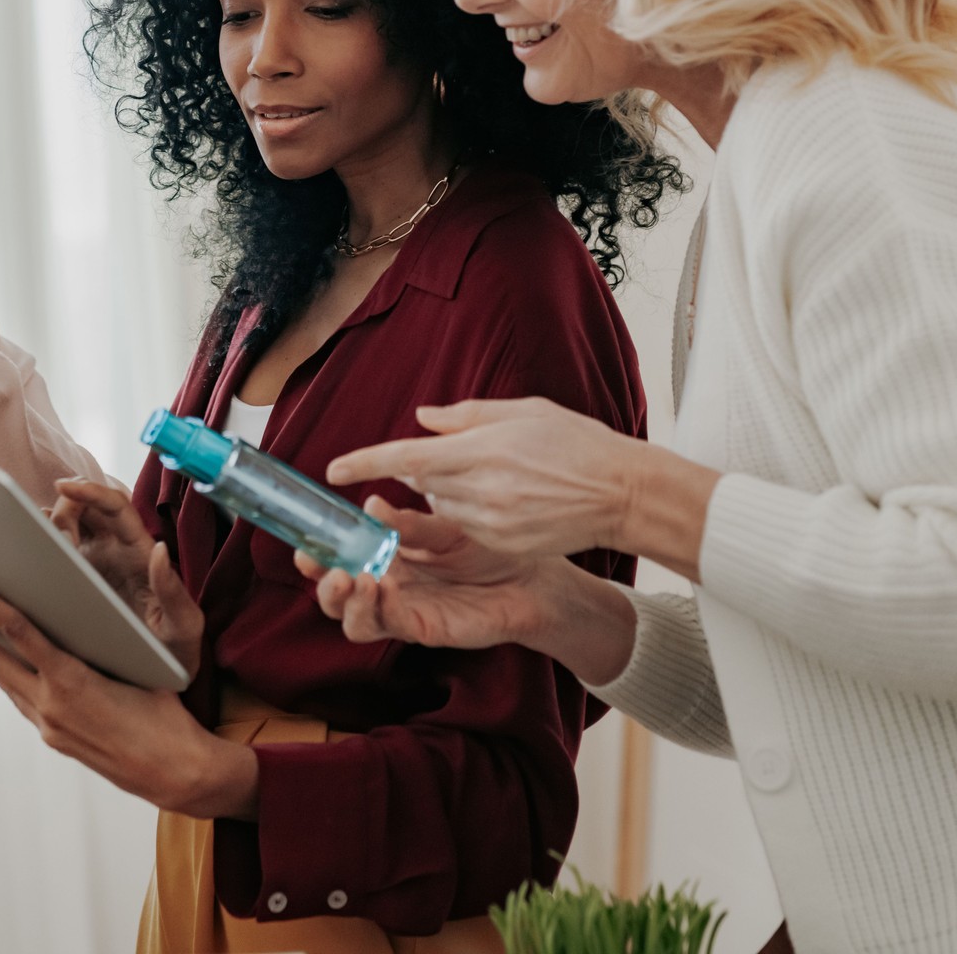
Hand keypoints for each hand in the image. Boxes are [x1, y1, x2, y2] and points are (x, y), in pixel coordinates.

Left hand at [0, 571, 257, 819]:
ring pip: (4, 681)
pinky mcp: (54, 739)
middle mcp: (51, 704)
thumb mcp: (140, 665)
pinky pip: (21, 701)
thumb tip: (90, 600)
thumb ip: (108, 635)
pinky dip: (4, 678)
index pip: (19, 630)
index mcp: (72, 679)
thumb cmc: (166, 714)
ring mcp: (49, 726)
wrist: (174, 772)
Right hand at [49, 479, 201, 676]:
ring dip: (47, 526)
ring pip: (67, 525)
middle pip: (86, 507)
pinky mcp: (75, 581)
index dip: (90, 490)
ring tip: (36, 549)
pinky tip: (21, 556)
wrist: (158, 682)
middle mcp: (115, 551)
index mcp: (139, 552)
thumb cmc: (174, 653)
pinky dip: (37, 544)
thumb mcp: (183, 627)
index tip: (63, 486)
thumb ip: (174, 592)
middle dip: (64, 509)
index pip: (115, 506)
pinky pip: (53, 552)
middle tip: (52, 539)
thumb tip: (160, 549)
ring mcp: (93, 564)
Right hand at [299, 498, 638, 683]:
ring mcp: (403, 610)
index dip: (317, 548)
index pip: (341, 554)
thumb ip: (408, 520)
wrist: (535, 577)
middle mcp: (388, 584)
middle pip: (336, 592)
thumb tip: (369, 504)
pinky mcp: (423, 629)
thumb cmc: (489, 546)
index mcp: (387, 554)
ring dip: (342, 600)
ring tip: (351, 577)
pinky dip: (374, 609)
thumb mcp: (445, 524)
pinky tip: (377, 586)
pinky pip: (387, 625)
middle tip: (315, 562)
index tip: (305, 536)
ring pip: (352, 619)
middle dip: (320, 579)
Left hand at [326, 397, 640, 557]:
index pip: (405, 457)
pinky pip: (469, 528)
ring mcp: (491, 522)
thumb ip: (466, 417)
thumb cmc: (577, 444)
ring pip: (443, 507)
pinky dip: (472, 513)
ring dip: (449, 492)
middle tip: (450, 458)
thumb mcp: (524, 412)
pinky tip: (507, 499)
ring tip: (494, 476)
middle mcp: (480, 488)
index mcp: (481, 449)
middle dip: (419, 472)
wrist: (622, 493)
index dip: (364, 463)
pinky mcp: (503, 544)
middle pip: (421, 483)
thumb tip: (422, 420)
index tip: (333, 470)